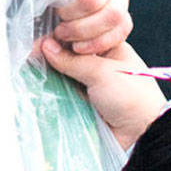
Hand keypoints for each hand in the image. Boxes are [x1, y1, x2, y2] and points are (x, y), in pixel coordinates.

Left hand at [41, 0, 131, 55]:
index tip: (52, 3)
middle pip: (96, 0)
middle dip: (72, 17)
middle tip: (56, 22)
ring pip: (113, 16)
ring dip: (85, 31)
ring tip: (64, 34)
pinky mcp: (125, 9)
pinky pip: (122, 29)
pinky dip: (99, 42)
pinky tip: (79, 46)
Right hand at [41, 38, 165, 151]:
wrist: (141, 134)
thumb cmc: (130, 97)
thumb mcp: (101, 72)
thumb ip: (71, 60)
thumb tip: (46, 46)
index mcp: (110, 49)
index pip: (81, 36)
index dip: (61, 36)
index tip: (40, 39)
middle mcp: (99, 64)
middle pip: (69, 54)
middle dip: (51, 55)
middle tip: (31, 53)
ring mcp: (90, 84)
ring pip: (63, 74)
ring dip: (49, 73)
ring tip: (29, 68)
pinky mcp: (82, 103)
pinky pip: (63, 93)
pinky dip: (51, 90)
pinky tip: (35, 84)